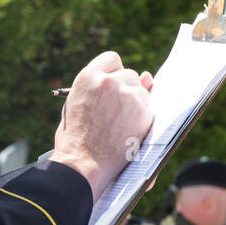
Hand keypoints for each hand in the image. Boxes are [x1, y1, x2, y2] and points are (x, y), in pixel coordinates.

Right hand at [50, 51, 153, 201]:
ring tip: (118, 126)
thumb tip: (147, 76)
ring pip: (142, 92)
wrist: (81, 165)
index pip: (112, 59)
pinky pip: (149, 109)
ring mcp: (127, 95)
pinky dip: (142, 120)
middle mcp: (108, 81)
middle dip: (127, 91)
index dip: (115, 73)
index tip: (114, 85)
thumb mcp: (78, 105)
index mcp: (88, 77)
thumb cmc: (76, 139)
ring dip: (136, 106)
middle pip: (130, 75)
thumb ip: (102, 88)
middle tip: (115, 114)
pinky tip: (127, 133)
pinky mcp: (141, 111)